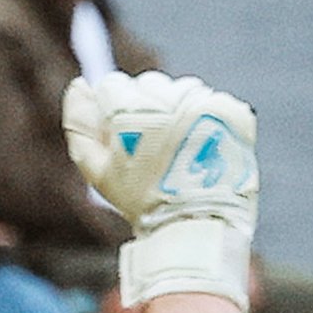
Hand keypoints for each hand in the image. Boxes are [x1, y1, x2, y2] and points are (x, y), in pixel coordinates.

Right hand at [62, 71, 258, 308]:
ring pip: (183, 91)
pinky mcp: (233, 112)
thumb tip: (80, 85)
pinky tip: (206, 150)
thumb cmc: (143, 203)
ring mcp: (202, 103)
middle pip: (149, 85)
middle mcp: (166, 98)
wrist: (197, 228)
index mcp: (128, 109)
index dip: (116, 115)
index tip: (128, 140)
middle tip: (157, 149)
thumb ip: (79, 124)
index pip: (113, 86)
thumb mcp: (98, 171)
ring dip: (182, 113)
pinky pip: (215, 102)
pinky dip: (212, 122)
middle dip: (150, 111)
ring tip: (184, 152)